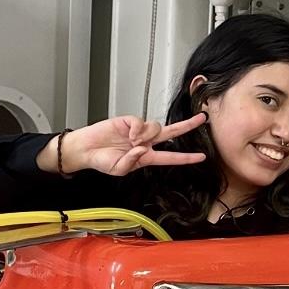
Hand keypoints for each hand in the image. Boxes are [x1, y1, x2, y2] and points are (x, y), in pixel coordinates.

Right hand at [38, 114, 205, 176]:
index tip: (202, 156)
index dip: (186, 157)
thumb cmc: (101, 160)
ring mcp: (138, 131)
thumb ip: (132, 162)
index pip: (171, 157)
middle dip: (188, 125)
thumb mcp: (119, 170)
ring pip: (155, 127)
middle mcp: (145, 142)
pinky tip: (128, 134)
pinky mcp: (129, 120)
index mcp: (146, 156)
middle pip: (171, 132)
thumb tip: (142, 149)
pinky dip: (137, 128)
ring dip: (146, 134)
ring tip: (132, 141)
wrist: (86, 149)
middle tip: (202, 119)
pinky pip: (141, 122)